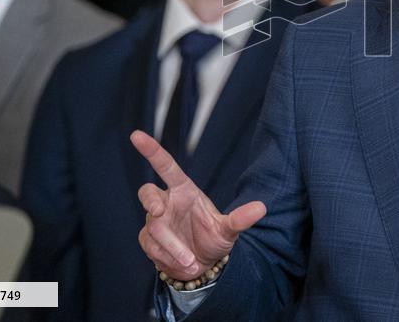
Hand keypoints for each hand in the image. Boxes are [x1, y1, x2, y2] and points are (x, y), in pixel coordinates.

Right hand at [131, 130, 266, 280]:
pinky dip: (168, 258)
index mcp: (184, 190)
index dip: (152, 151)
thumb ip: (240, 219)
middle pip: (146, 192)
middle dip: (151, 201)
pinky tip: (183, 264)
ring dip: (172, 247)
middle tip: (159, 212)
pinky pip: (151, 247)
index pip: (166, 166)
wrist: (202, 264)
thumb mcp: (228, 230)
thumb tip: (262, 208)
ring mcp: (155, 221)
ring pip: (153, 228)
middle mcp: (166, 202)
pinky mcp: (148, 240)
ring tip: (192, 261)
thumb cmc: (213, 238)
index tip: (136, 135)